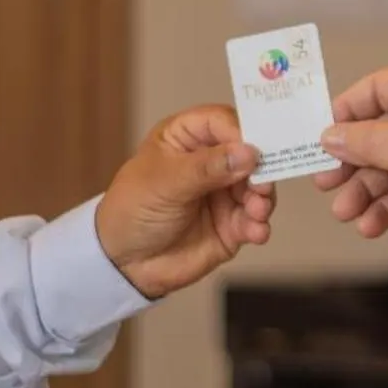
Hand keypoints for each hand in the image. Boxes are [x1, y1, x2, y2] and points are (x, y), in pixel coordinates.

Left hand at [95, 105, 276, 297]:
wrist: (124, 265)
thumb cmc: (132, 211)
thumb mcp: (163, 183)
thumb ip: (206, 168)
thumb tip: (249, 153)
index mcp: (187, 138)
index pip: (223, 122)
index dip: (242, 132)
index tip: (255, 151)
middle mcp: (211, 161)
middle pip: (250, 153)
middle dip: (261, 169)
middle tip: (261, 186)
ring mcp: (224, 193)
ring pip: (259, 186)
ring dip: (263, 198)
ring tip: (256, 212)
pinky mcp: (233, 224)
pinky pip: (256, 219)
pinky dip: (260, 224)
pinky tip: (255, 232)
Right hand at [315, 67, 387, 254]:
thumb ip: (362, 140)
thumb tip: (331, 135)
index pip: (380, 88)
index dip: (349, 109)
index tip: (322, 133)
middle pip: (380, 134)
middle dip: (351, 162)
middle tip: (325, 181)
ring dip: (364, 192)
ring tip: (345, 212)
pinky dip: (386, 209)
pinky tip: (370, 225)